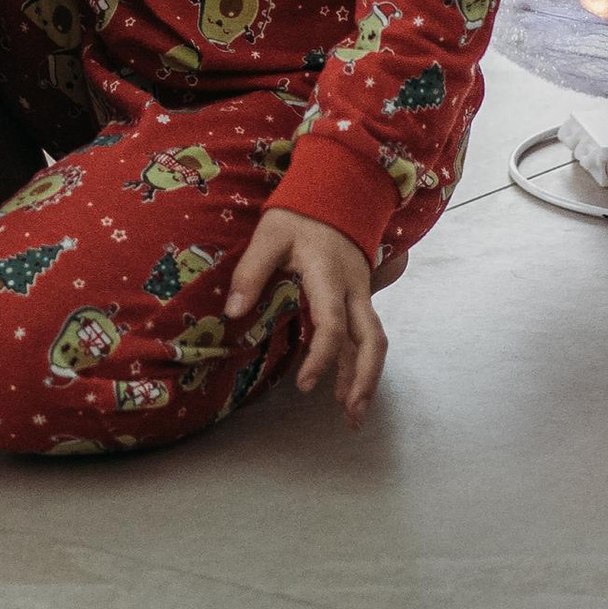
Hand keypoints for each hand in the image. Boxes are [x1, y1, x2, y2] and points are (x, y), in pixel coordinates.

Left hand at [223, 205, 387, 427]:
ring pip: (374, 342)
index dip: (321, 358)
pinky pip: (366, 336)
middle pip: (371, 341)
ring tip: (352, 415)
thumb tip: (233, 313)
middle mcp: (354, 289)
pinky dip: (360, 364)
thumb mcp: (268, 235)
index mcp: (329, 275)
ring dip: (367, 378)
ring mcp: (362, 294)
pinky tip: (346, 389)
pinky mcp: (360, 298)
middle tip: (349, 414)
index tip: (306, 385)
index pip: (332, 324)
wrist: (336, 192)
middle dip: (363, 379)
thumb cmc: (298, 215)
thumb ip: (251, 272)